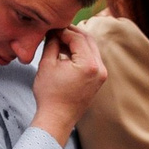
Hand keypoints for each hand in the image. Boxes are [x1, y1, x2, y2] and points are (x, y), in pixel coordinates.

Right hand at [29, 25, 107, 139]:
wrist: (56, 119)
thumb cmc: (49, 95)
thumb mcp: (47, 64)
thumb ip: (51, 43)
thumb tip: (53, 31)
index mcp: (89, 64)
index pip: (77, 37)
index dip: (63, 30)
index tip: (51, 29)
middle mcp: (100, 69)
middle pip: (88, 40)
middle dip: (71, 33)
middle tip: (56, 30)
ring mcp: (101, 75)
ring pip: (91, 48)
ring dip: (76, 42)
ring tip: (58, 41)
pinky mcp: (98, 80)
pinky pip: (91, 59)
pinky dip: (80, 53)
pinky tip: (65, 53)